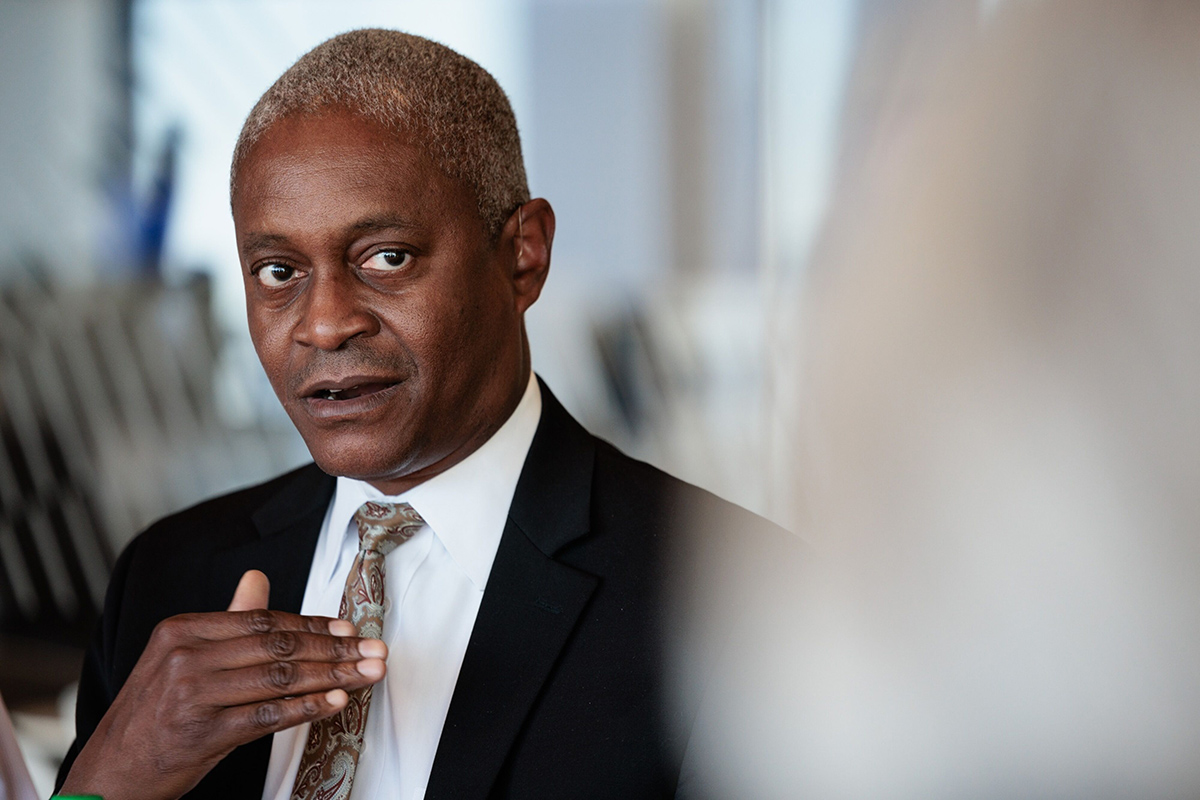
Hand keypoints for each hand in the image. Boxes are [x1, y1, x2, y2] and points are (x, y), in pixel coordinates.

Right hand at [60, 570, 386, 799]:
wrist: (110, 771)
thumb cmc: (152, 713)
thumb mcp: (181, 657)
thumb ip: (227, 619)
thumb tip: (257, 578)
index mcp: (183, 630)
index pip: (263, 621)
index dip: (312, 626)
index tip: (349, 630)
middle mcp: (186, 657)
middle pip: (277, 647)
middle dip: (334, 650)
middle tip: (373, 650)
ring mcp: (193, 695)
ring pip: (279, 679)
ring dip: (332, 676)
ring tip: (367, 674)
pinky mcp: (203, 733)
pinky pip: (267, 715)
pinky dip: (306, 708)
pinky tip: (336, 701)